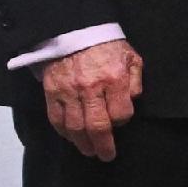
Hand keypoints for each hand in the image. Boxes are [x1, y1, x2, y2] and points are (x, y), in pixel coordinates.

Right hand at [40, 41, 142, 160]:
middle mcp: (90, 88)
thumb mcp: (131, 58)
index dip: (123, 122)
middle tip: (106, 156)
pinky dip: (63, 132)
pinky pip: (56, 118)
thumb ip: (135, 80)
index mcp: (113, 79)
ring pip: (75, 126)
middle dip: (103, 145)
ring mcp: (69, 91)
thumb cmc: (106, 46)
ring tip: (89, 151)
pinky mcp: (52, 91)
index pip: (121, 113)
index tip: (121, 123)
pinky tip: (71, 138)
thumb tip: (133, 101)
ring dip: (82, 143)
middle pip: (97, 126)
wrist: (73, 31)